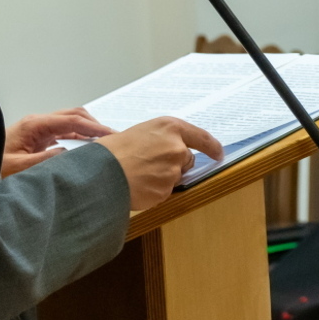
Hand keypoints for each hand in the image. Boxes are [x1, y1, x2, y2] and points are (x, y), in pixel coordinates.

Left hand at [1, 107, 113, 178]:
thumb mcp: (18, 168)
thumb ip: (44, 160)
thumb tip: (70, 153)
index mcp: (34, 125)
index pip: (72, 120)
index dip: (94, 127)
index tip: (112, 134)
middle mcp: (38, 122)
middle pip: (74, 115)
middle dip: (95, 124)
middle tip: (114, 137)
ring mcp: (39, 129)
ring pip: (70, 122)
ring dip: (89, 129)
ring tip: (106, 141)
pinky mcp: (39, 137)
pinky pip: (64, 132)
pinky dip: (80, 136)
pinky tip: (89, 146)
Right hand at [94, 117, 224, 209]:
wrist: (100, 171)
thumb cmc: (113, 151)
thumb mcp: (140, 133)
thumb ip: (160, 139)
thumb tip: (169, 150)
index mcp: (169, 127)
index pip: (201, 137)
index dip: (212, 147)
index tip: (218, 153)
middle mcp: (176, 147)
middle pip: (186, 160)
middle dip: (174, 165)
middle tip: (147, 164)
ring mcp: (173, 169)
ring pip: (174, 177)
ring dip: (161, 179)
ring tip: (137, 173)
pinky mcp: (167, 189)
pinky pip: (164, 191)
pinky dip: (153, 191)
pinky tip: (137, 184)